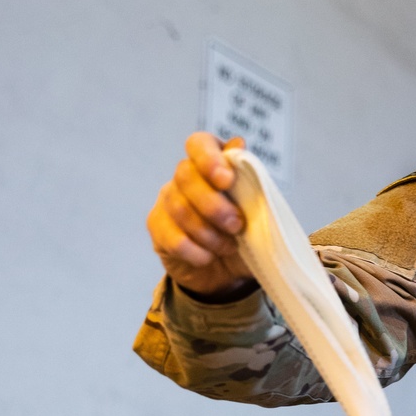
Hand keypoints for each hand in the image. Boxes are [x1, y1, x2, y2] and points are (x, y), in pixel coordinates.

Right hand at [145, 133, 256, 298]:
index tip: (226, 180)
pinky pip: (173, 238)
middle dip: (214, 206)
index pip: (199, 144)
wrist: (228, 272)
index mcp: (211, 164)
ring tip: (228, 247)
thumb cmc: (244, 235)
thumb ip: (250, 179)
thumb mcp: (258, 211)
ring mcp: (168, 200)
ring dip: (209, 233)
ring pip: (180, 209)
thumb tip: (238, 143)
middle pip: (186, 177)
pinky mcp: (158, 227)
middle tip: (237, 226)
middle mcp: (185, 177)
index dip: (209, 159)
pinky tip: (209, 257)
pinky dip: (196, 252)